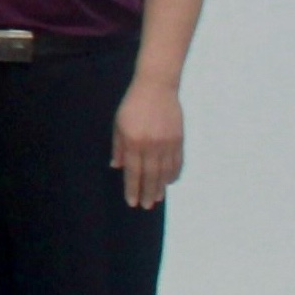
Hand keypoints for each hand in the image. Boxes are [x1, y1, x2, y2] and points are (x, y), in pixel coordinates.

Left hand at [113, 76, 185, 209]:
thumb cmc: (133, 105)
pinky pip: (177, 161)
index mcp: (132, 142)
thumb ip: (118, 147)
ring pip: (164, 171)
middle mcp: (150, 145)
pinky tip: (170, 182)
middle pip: (150, 175)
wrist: (156, 88)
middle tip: (146, 206)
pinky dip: (174, 173)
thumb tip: (116, 167)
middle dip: (148, 192)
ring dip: (161, 187)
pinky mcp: (178, 139)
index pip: (132, 171)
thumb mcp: (119, 124)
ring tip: (158, 199)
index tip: (132, 201)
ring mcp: (166, 143)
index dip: (132, 188)